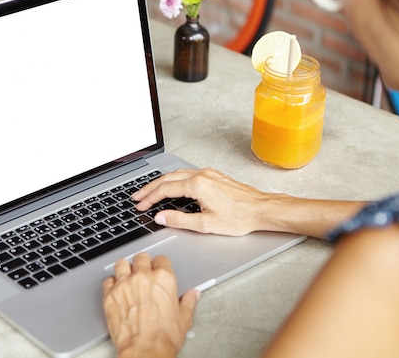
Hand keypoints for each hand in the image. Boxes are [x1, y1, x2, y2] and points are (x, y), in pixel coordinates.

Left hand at [102, 253, 198, 357]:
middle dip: (143, 263)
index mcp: (164, 279)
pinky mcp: (110, 295)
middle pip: (141, 258)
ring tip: (127, 276)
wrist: (145, 351)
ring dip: (125, 269)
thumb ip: (188, 302)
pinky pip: (108, 280)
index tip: (159, 269)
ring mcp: (124, 284)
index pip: (161, 259)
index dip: (160, 264)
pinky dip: (111, 283)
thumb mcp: (184, 319)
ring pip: (122, 264)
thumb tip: (193, 295)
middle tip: (143, 272)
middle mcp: (143, 277)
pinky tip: (116, 289)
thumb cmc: (163, 337)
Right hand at [133, 168, 268, 235]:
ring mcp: (208, 173)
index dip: (149, 198)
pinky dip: (173, 180)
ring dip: (161, 183)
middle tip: (137, 196)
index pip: (165, 190)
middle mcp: (201, 175)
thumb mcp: (206, 224)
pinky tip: (172, 186)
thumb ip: (179, 220)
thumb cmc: (239, 217)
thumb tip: (161, 216)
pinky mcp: (213, 176)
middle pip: (167, 178)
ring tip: (150, 191)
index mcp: (197, 185)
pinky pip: (187, 173)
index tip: (140, 205)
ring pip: (177, 174)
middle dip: (149, 188)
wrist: (261, 209)